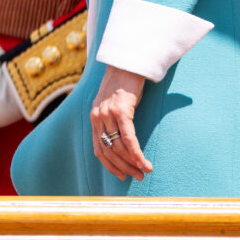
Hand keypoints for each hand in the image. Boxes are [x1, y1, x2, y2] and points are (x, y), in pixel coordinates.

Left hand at [90, 65, 152, 181]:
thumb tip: (122, 138)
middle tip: (137, 177)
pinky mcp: (121, 110)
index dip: (110, 166)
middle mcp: (98, 117)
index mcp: (94, 117)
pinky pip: (128, 138)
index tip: (122, 175)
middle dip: (124, 168)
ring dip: (132, 163)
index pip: (99, 150)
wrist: (127, 62)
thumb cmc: (124, 83)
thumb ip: (113, 119)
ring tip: (144, 171)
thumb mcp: (113, 102)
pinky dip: (136, 153)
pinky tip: (144, 162)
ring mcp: (108, 114)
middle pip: (109, 152)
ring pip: (119, 148)